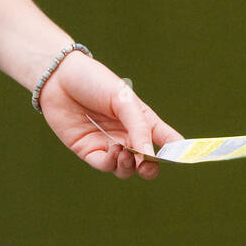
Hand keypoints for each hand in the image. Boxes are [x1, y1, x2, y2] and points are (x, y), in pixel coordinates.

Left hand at [36, 52, 182, 179]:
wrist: (59, 77)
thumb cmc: (94, 81)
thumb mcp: (123, 99)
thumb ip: (138, 127)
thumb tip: (149, 155)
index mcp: (142, 120)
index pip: (166, 140)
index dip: (178, 151)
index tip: (187, 157)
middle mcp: (127, 135)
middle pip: (145, 162)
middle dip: (150, 168)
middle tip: (148, 164)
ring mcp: (107, 144)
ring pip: (126, 168)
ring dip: (130, 166)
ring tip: (126, 152)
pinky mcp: (87, 150)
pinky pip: (104, 165)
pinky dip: (112, 163)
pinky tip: (114, 150)